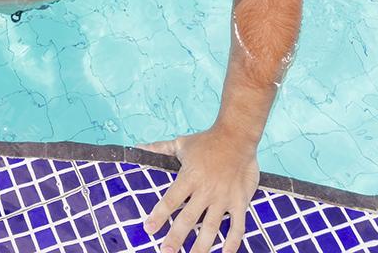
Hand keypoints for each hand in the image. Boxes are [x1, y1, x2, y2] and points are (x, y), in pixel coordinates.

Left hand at [137, 127, 259, 252]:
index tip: (148, 229)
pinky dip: (233, 242)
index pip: (170, 200)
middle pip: (188, 219)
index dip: (158, 215)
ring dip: (202, 246)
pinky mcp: (240, 201)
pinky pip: (238, 225)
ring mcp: (223, 198)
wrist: (237, 136)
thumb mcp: (180, 143)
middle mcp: (205, 190)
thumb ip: (159, 148)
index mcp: (189, 178)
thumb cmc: (207, 141)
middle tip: (165, 252)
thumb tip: (137, 147)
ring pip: (211, 227)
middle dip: (176, 238)